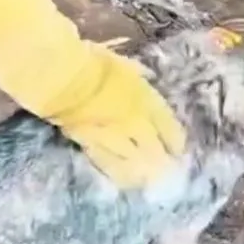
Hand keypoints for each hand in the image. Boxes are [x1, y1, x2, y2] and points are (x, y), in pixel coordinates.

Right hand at [50, 45, 187, 188]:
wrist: (65, 82)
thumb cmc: (94, 65)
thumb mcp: (123, 62)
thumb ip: (137, 72)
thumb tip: (147, 76)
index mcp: (145, 101)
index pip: (168, 128)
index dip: (176, 142)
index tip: (178, 151)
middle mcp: (135, 125)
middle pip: (154, 150)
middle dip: (163, 162)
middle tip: (167, 171)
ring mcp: (114, 139)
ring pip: (135, 163)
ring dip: (144, 173)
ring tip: (148, 180)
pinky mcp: (92, 148)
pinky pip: (110, 166)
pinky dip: (120, 174)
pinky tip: (125, 181)